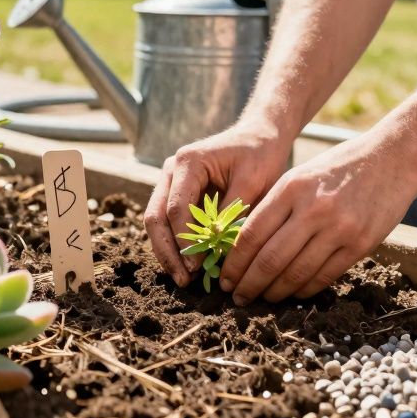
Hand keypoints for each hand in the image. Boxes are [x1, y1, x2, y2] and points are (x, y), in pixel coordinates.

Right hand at [143, 126, 290, 286]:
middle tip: (183, 279)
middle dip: (168, 251)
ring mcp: (171, 182)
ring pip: (156, 222)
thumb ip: (231, 213)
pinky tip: (188, 266)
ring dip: (168, 252)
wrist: (260, 138)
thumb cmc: (260, 156)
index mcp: (188, 162)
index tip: (199, 265)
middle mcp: (172, 170)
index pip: (177, 208)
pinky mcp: (177, 194)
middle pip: (156, 216)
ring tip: (184, 279)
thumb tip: (215, 250)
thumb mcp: (252, 183)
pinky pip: (168, 223)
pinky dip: (175, 245)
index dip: (186, 240)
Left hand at [218, 136, 416, 304]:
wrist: (391, 159)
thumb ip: (275, 206)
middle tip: (236, 297)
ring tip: (262, 298)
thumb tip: (244, 246)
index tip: (224, 277)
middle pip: (270, 259)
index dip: (234, 262)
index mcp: (291, 188)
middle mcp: (313, 209)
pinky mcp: (360, 245)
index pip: (252, 234)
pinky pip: (324, 276)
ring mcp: (339, 229)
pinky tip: (292, 292)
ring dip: (274, 292)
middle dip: (248, 284)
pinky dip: (304, 289)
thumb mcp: (300, 176)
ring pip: (296, 273)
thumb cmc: (338, 167)